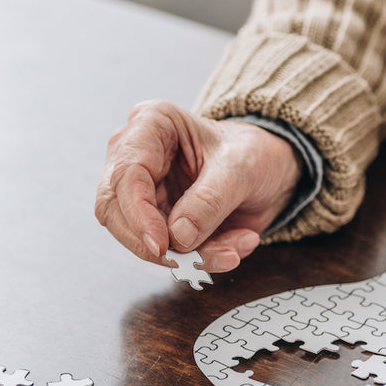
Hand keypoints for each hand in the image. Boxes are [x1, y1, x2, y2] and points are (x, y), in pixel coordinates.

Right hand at [95, 101, 302, 271]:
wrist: (269, 169)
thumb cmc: (252, 152)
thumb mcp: (241, 168)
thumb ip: (210, 200)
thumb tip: (177, 235)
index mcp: (151, 124)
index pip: (126, 174)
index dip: (138, 215)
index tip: (162, 245)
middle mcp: (136, 156)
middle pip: (116, 211)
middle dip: (156, 244)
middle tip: (194, 261)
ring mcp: (143, 191)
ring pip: (140, 238)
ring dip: (187, 256)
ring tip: (232, 251)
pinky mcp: (156, 220)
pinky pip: (166, 251)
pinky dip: (200, 258)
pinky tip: (233, 247)